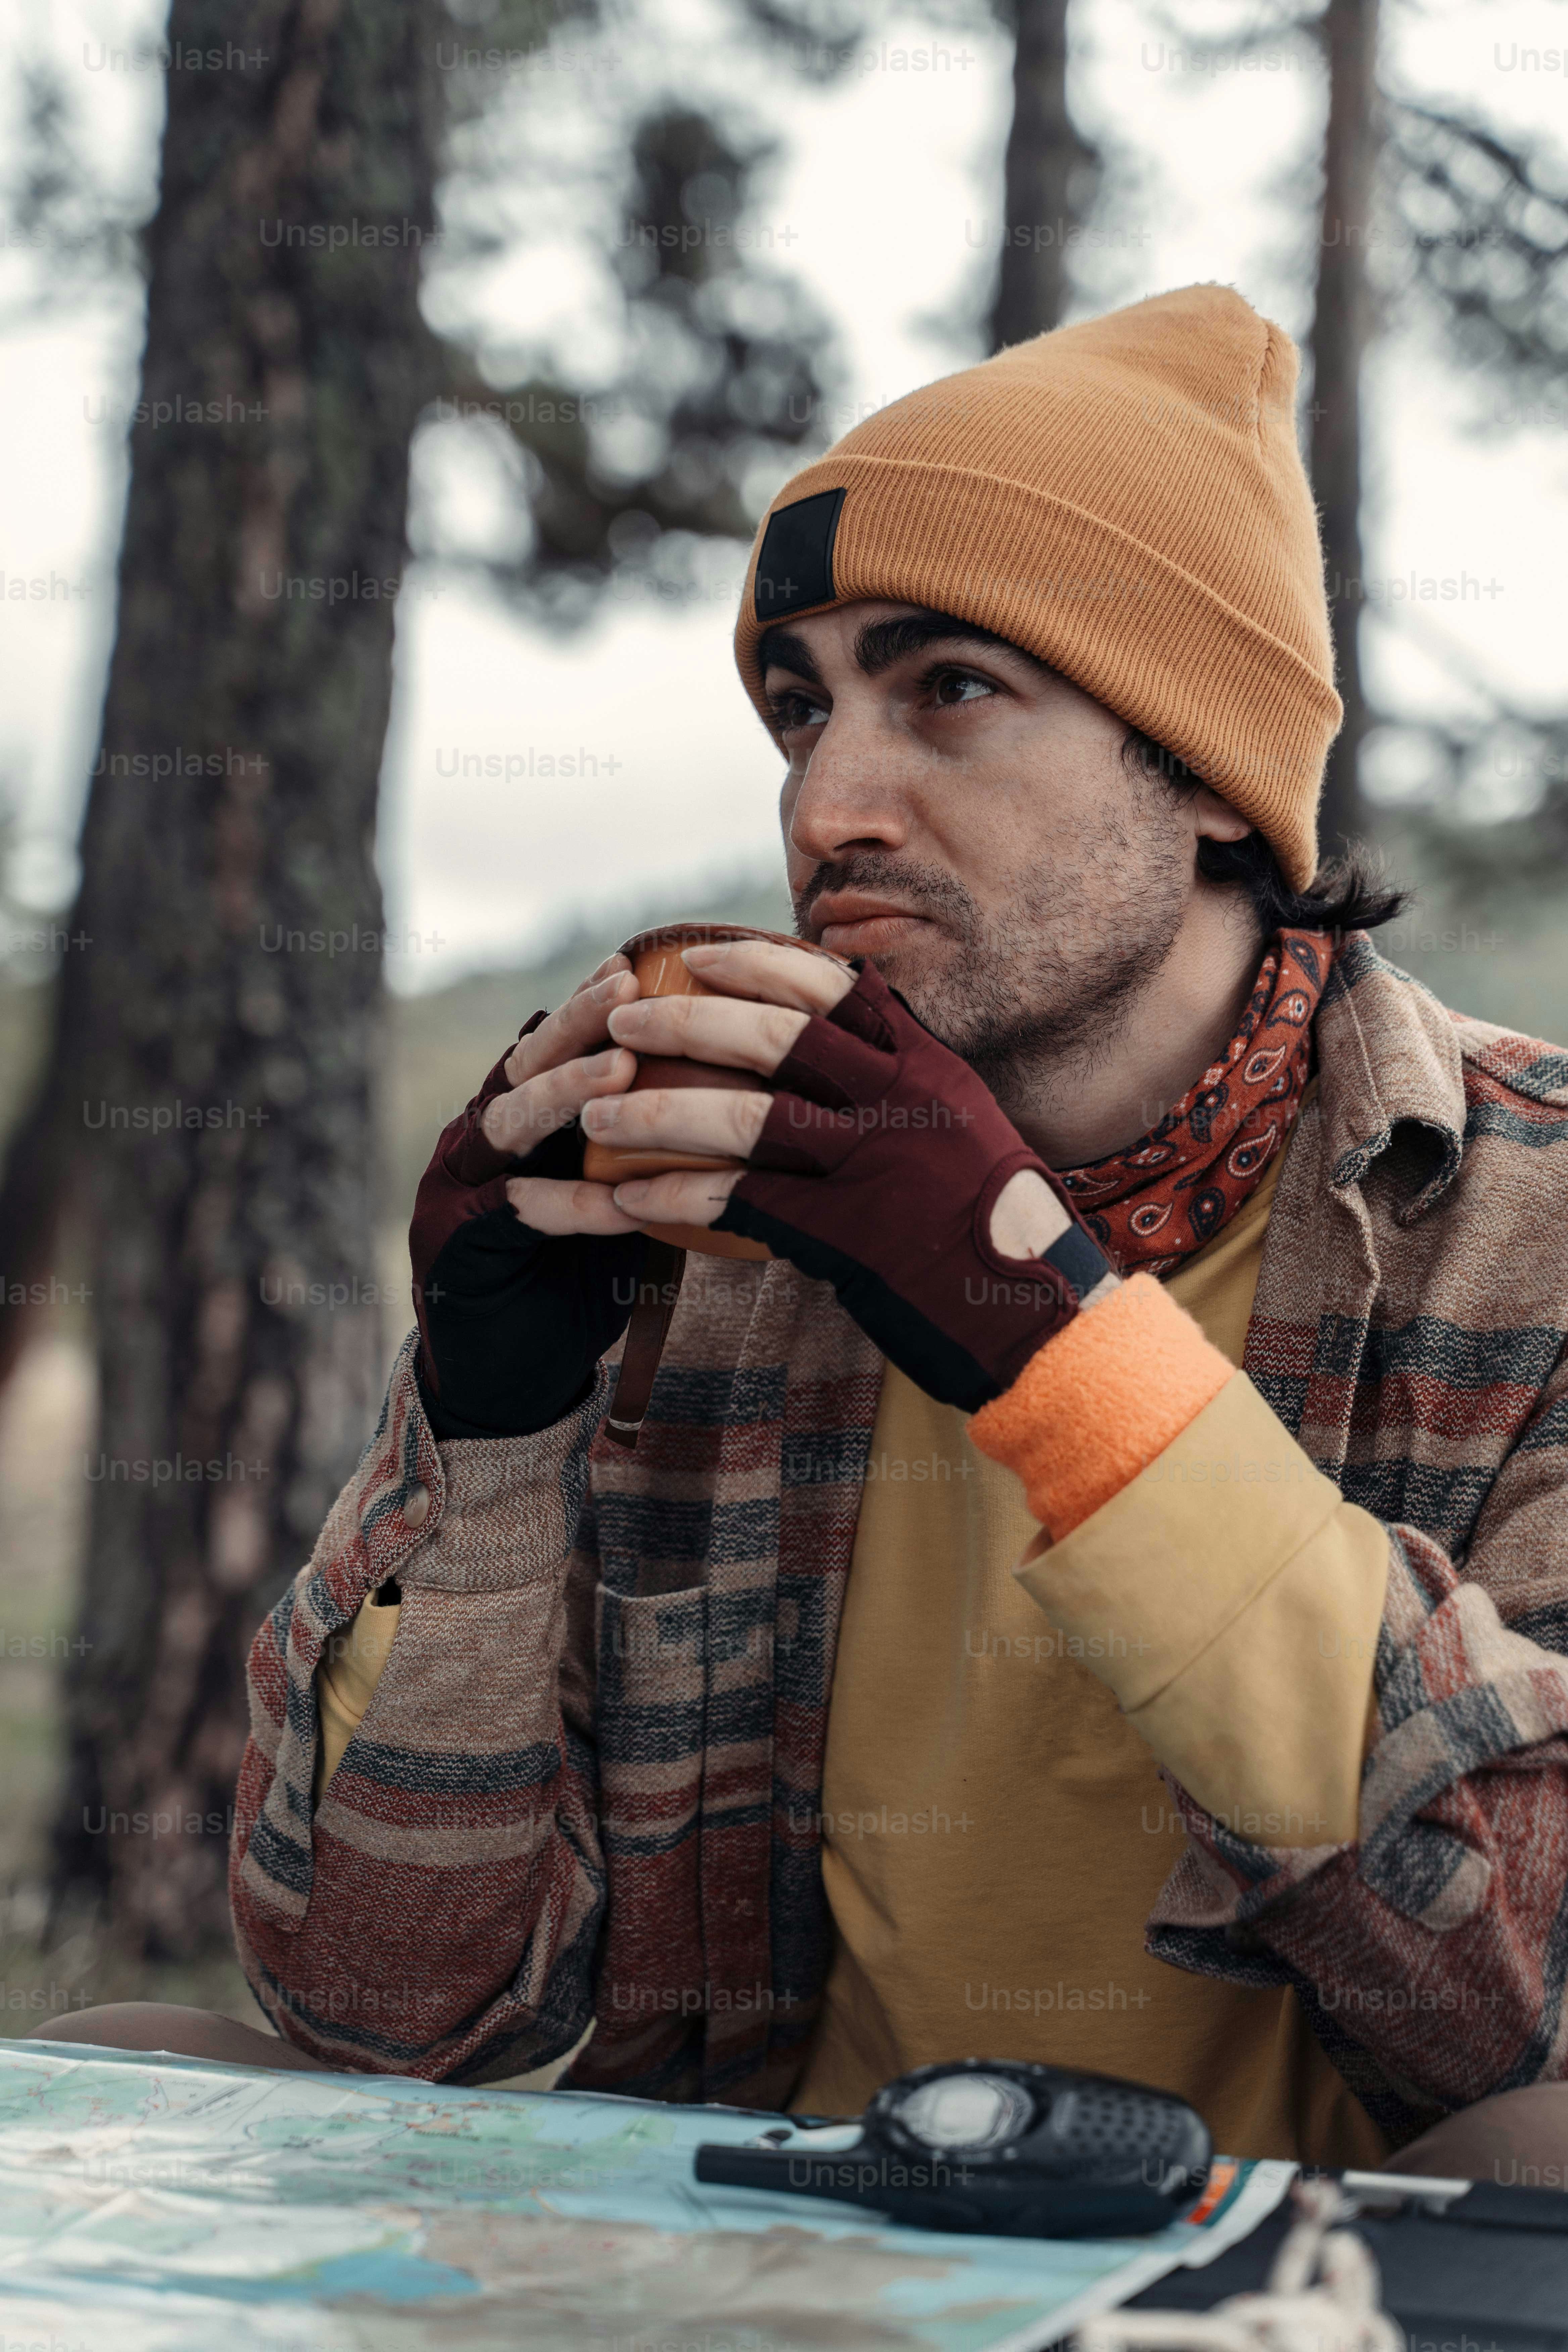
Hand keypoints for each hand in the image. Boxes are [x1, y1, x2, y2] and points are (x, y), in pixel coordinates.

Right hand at [409, 952, 654, 1438]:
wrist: (506, 1377)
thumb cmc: (568, 1281)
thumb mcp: (612, 1202)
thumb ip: (634, 1152)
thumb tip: (716, 1097)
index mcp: (513, 1122)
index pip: (547, 1047)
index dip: (587, 1006)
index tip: (636, 964)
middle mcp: (476, 1142)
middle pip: (523, 1063)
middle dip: (576, 1024)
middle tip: (628, 988)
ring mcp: (456, 1189)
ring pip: (509, 1122)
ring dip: (566, 1093)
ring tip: (621, 1070)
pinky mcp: (454, 1246)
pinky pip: (514, 1212)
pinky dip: (566, 1204)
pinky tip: (616, 1203)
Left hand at [584, 940, 1116, 1410]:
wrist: (1045, 1316)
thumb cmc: (991, 1224)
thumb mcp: (958, 1127)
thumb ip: (900, 1083)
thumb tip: (841, 1039)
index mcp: (925, 1067)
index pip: (834, 987)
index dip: (758, 964)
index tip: (699, 955)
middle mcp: (901, 1103)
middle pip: (775, 1038)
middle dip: (686, 1023)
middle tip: (621, 1023)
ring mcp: (874, 1167)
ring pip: (744, 1118)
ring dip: (657, 1113)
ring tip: (597, 1114)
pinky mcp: (847, 1236)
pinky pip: (739, 1203)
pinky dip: (676, 1197)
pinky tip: (628, 1198)